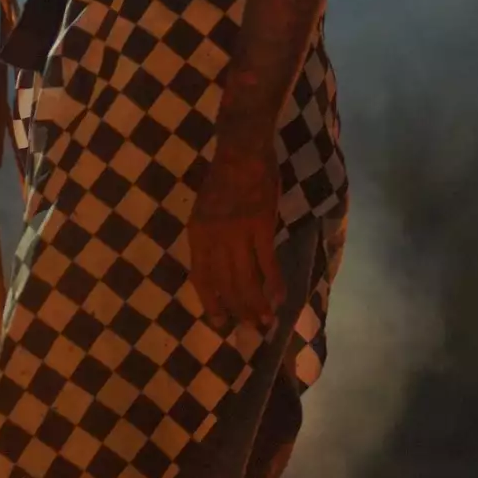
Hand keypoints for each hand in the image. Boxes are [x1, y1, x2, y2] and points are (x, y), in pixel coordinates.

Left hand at [187, 126, 284, 332]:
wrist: (242, 149)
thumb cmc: (225, 177)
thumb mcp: (206, 209)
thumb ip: (211, 238)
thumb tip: (223, 270)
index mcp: (197, 232)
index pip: (200, 277)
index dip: (210, 303)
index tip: (219, 322)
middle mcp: (214, 237)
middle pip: (225, 284)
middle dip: (238, 310)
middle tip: (250, 328)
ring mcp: (237, 232)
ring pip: (246, 280)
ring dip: (257, 305)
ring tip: (266, 321)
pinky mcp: (261, 226)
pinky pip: (268, 264)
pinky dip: (275, 284)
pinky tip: (280, 297)